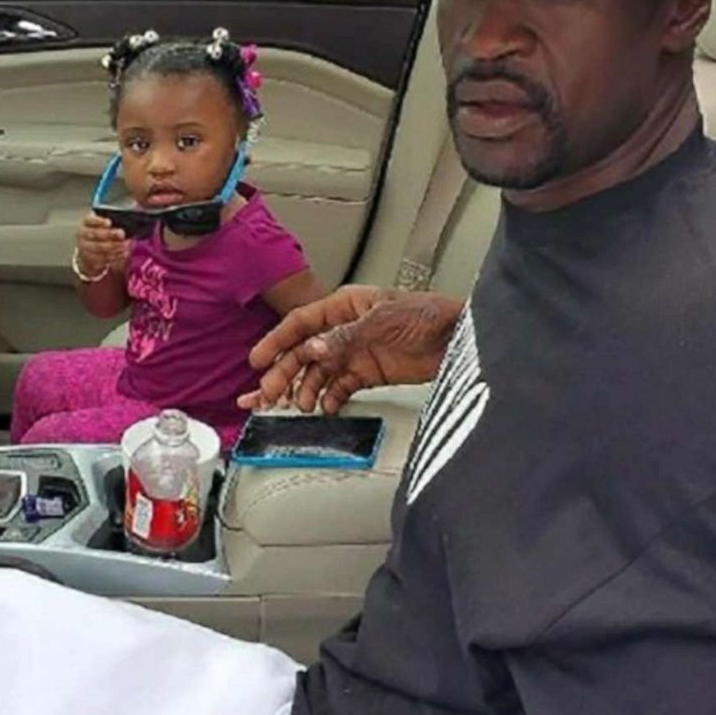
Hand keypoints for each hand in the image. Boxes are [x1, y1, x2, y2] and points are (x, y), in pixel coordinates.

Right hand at [76, 213, 127, 276]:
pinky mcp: (90, 260)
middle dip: (109, 234)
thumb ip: (113, 224)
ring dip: (114, 246)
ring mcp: (85, 248)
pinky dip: (115, 256)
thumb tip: (123, 229)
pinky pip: (103, 259)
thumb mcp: (105, 226)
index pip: (90, 220)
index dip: (99, 221)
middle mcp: (83, 235)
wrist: (92, 250)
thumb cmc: (102, 233)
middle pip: (95, 234)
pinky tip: (123, 253)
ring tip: (125, 244)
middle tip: (121, 233)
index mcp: (86, 223)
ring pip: (99, 247)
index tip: (109, 222)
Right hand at [238, 285, 461, 413]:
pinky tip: (324, 407)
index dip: (276, 341)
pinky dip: (330, 398)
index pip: (301, 323)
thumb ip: (345, 338)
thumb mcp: (381, 323)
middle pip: (305, 351)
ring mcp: (356, 352)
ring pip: (319, 371)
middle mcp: (345, 329)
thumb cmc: (426, 316)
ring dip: (306, 388)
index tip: (257, 359)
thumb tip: (314, 349)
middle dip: (285, 372)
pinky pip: (341, 387)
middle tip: (269, 392)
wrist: (458, 338)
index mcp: (344, 307)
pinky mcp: (369, 372)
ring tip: (298, 405)